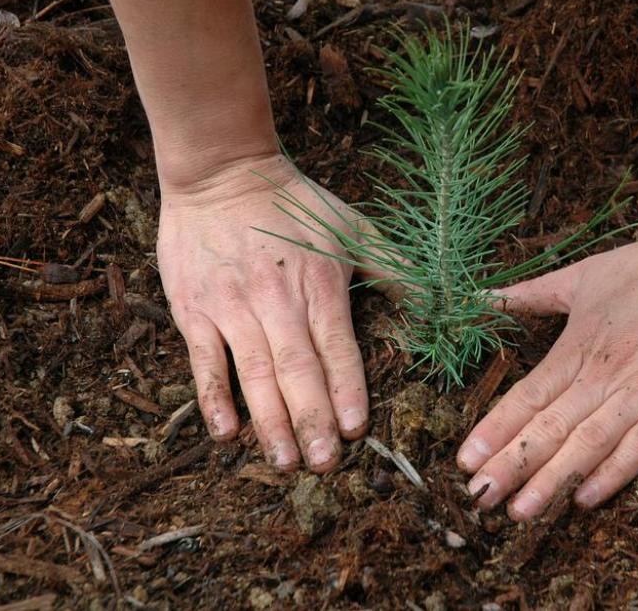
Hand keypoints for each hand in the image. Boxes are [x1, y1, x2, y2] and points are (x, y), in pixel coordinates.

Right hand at [157, 153, 366, 472]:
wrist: (221, 172)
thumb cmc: (294, 203)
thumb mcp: (352, 226)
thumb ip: (394, 267)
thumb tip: (441, 299)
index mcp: (319, 284)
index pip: (337, 347)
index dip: (347, 389)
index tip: (356, 430)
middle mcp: (277, 300)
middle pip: (297, 369)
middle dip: (312, 420)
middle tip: (325, 465)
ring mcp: (233, 306)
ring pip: (254, 373)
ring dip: (270, 421)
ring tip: (285, 462)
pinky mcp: (195, 309)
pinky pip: (204, 360)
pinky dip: (214, 398)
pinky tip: (227, 433)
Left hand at [456, 219, 637, 518]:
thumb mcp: (583, 274)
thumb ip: (531, 294)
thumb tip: (483, 298)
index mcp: (578, 346)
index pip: (527, 397)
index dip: (495, 431)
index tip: (464, 461)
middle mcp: (604, 376)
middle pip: (549, 428)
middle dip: (511, 466)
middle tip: (478, 499)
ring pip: (589, 444)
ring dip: (552, 480)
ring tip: (520, 511)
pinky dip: (614, 473)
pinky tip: (585, 499)